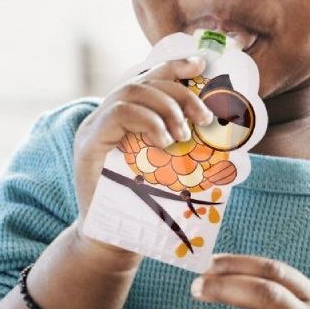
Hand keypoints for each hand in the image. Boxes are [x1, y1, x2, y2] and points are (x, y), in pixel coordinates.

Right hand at [71, 53, 212, 259]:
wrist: (113, 243)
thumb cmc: (145, 207)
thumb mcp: (169, 166)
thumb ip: (181, 141)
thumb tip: (220, 125)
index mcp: (124, 116)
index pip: (146, 78)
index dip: (174, 66)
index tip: (201, 65)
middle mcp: (105, 115)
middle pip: (142, 80)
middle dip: (179, 91)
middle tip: (205, 116)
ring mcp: (93, 127)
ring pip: (130, 91)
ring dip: (166, 106)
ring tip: (185, 133)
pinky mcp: (88, 143)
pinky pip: (118, 113)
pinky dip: (148, 121)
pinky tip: (165, 141)